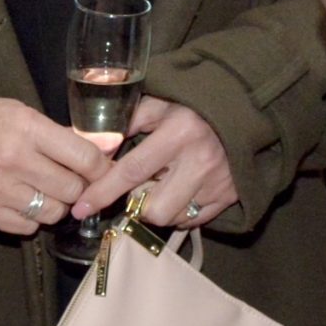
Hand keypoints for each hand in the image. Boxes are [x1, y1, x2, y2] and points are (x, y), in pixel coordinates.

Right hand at [0, 95, 110, 233]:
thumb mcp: (23, 114)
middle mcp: (14, 160)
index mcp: (28, 128)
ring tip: (45, 191)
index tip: (104, 171)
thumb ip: (64, 135)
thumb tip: (109, 147)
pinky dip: (32, 218)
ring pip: (54, 212)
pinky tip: (23, 201)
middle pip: (73, 189)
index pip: (84, 158)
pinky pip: (28, 228)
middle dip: (78, 186)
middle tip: (70, 180)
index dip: (102, 168)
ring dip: (56, 204)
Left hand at [70, 97, 238, 228]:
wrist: (243, 111)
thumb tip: (93, 143)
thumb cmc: (194, 106)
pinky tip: (178, 194)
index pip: (132, 171)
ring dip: (158, 209)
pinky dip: (179, 213)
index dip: (103, 192)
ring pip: (173, 218)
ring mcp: (217, 183)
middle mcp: (199, 162)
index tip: (81, 207)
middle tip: (137, 188)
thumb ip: (127, 121)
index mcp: (178, 133)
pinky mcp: (229, 197)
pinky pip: (194, 221)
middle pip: (154, 208)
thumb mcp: (160, 103)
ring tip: (159, 188)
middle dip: (136, 204)